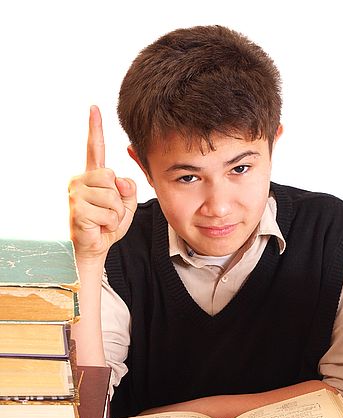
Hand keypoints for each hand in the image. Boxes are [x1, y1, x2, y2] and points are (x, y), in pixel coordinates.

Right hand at [68, 105, 137, 259]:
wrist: (95, 247)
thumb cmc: (108, 224)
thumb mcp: (126, 204)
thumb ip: (128, 189)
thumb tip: (118, 180)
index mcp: (93, 175)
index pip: (94, 148)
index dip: (95, 128)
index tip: (94, 108)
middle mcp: (80, 180)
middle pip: (111, 177)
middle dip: (118, 199)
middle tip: (108, 212)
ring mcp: (76, 194)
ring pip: (112, 196)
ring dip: (115, 213)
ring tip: (104, 219)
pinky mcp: (77, 209)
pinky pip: (108, 212)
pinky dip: (110, 223)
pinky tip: (99, 226)